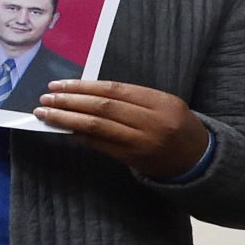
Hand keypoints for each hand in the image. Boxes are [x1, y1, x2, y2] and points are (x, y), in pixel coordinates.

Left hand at [35, 81, 210, 178]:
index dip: (84, 86)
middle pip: (104, 107)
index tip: (59, 85)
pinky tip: (67, 130)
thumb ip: (131, 99)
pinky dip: (82, 136)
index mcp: (161, 102)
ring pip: (99, 126)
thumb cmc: (177, 126)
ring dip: (68, 119)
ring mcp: (143, 142)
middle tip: (46, 99)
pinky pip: (102, 145)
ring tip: (47, 114)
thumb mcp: (163, 105)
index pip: (115, 90)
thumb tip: (87, 96)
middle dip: (70, 102)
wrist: (198, 158)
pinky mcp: (135, 159)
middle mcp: (153, 121)